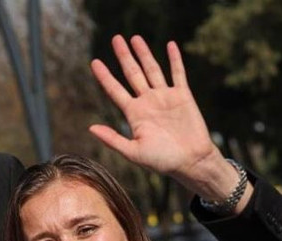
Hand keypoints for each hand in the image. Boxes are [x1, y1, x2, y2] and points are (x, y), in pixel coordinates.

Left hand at [90, 35, 239, 200]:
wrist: (190, 161)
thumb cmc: (161, 161)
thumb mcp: (133, 152)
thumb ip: (113, 139)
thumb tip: (90, 128)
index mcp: (134, 114)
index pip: (115, 90)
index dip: (104, 76)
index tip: (94, 62)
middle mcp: (147, 102)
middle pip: (132, 74)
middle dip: (124, 57)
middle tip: (115, 39)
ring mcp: (165, 97)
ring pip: (152, 69)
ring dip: (144, 54)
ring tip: (135, 37)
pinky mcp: (183, 96)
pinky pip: (178, 73)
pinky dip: (174, 59)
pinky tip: (169, 45)